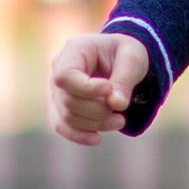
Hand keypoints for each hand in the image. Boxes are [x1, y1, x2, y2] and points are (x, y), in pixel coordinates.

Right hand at [49, 31, 151, 145]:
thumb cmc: (126, 54)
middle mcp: (58, 68)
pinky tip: (97, 139)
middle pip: (68, 99)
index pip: (65, 75)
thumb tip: (115, 104)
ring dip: (94, 124)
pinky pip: (61, 125)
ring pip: (66, 116)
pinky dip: (78, 135)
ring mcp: (56, 88)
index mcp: (74, 49)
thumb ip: (124, 80)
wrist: (121, 60)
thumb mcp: (133, 60)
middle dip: (97, 111)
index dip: (86, 89)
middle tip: (121, 111)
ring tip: (119, 121)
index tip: (109, 89)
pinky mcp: (59, 105)